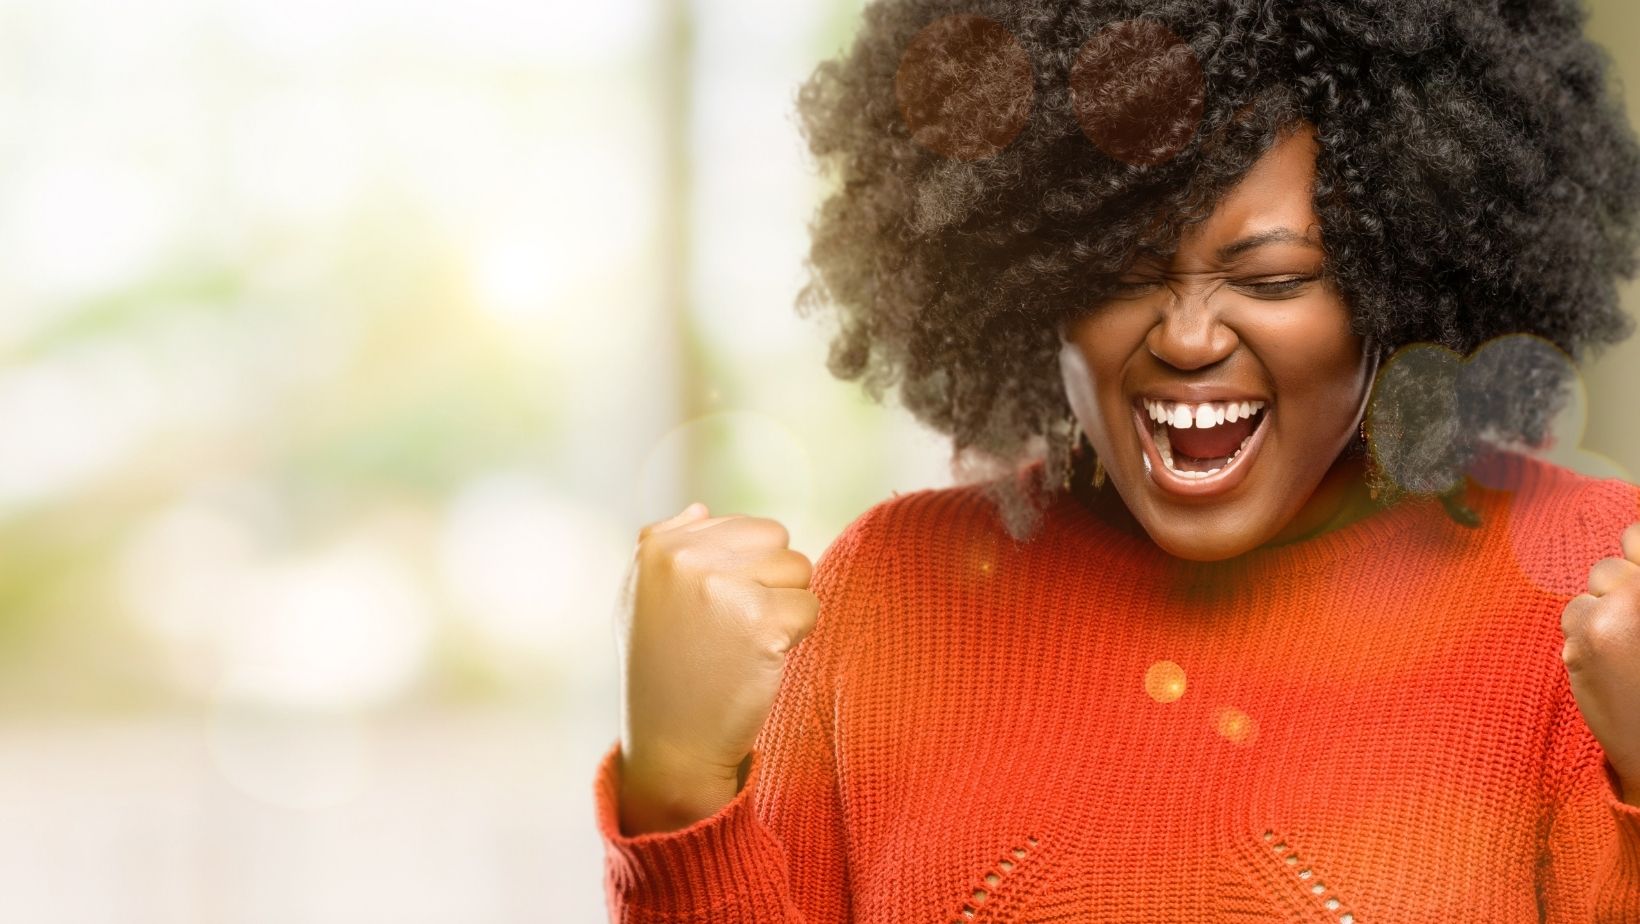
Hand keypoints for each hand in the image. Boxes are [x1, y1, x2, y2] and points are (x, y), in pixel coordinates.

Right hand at [613, 502, 818, 833]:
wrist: (672, 746)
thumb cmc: (660, 672)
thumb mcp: (640, 600)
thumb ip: (665, 546)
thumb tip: (702, 508)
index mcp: (659, 546)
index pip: (749, 529)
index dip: (747, 573)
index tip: (715, 614)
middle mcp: (686, 559)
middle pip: (780, 544)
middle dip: (772, 583)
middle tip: (735, 631)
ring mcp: (723, 588)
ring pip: (800, 571)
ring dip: (786, 609)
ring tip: (744, 645)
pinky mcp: (761, 622)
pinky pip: (810, 608)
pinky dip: (797, 638)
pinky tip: (760, 662)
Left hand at [1560, 522, 1639, 805]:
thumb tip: (1628, 548)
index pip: (1636, 534)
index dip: (1636, 551)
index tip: (1635, 572)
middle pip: (1607, 568)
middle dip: (1616, 589)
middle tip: (1632, 626)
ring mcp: (1614, 613)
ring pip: (1588, 592)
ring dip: (1599, 611)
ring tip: (1626, 649)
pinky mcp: (1585, 641)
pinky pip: (1573, 617)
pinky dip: (1584, 635)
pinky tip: (1609, 664)